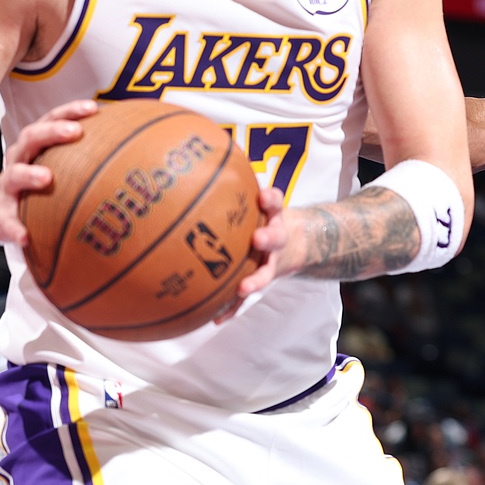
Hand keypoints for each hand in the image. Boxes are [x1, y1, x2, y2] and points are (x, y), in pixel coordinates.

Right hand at [0, 99, 99, 244]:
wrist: (0, 209)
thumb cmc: (40, 182)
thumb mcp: (60, 164)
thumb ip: (90, 156)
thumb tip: (139, 148)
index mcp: (35, 144)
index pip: (51, 119)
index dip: (70, 111)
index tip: (93, 108)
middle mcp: (19, 159)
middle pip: (31, 137)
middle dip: (52, 131)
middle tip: (74, 132)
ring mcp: (7, 186)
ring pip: (13, 175)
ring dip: (29, 174)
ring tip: (46, 177)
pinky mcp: (0, 213)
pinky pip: (5, 221)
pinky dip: (14, 228)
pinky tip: (25, 237)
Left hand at [216, 187, 289, 321]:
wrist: (290, 246)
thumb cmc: (258, 220)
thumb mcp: (254, 203)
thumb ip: (231, 189)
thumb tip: (194, 166)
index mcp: (272, 217)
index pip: (275, 203)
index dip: (270, 199)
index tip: (263, 196)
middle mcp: (275, 238)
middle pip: (275, 238)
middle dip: (267, 238)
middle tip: (257, 239)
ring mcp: (270, 262)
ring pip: (266, 272)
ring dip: (255, 280)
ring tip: (243, 288)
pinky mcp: (260, 282)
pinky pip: (245, 298)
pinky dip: (231, 308)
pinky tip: (215, 319)